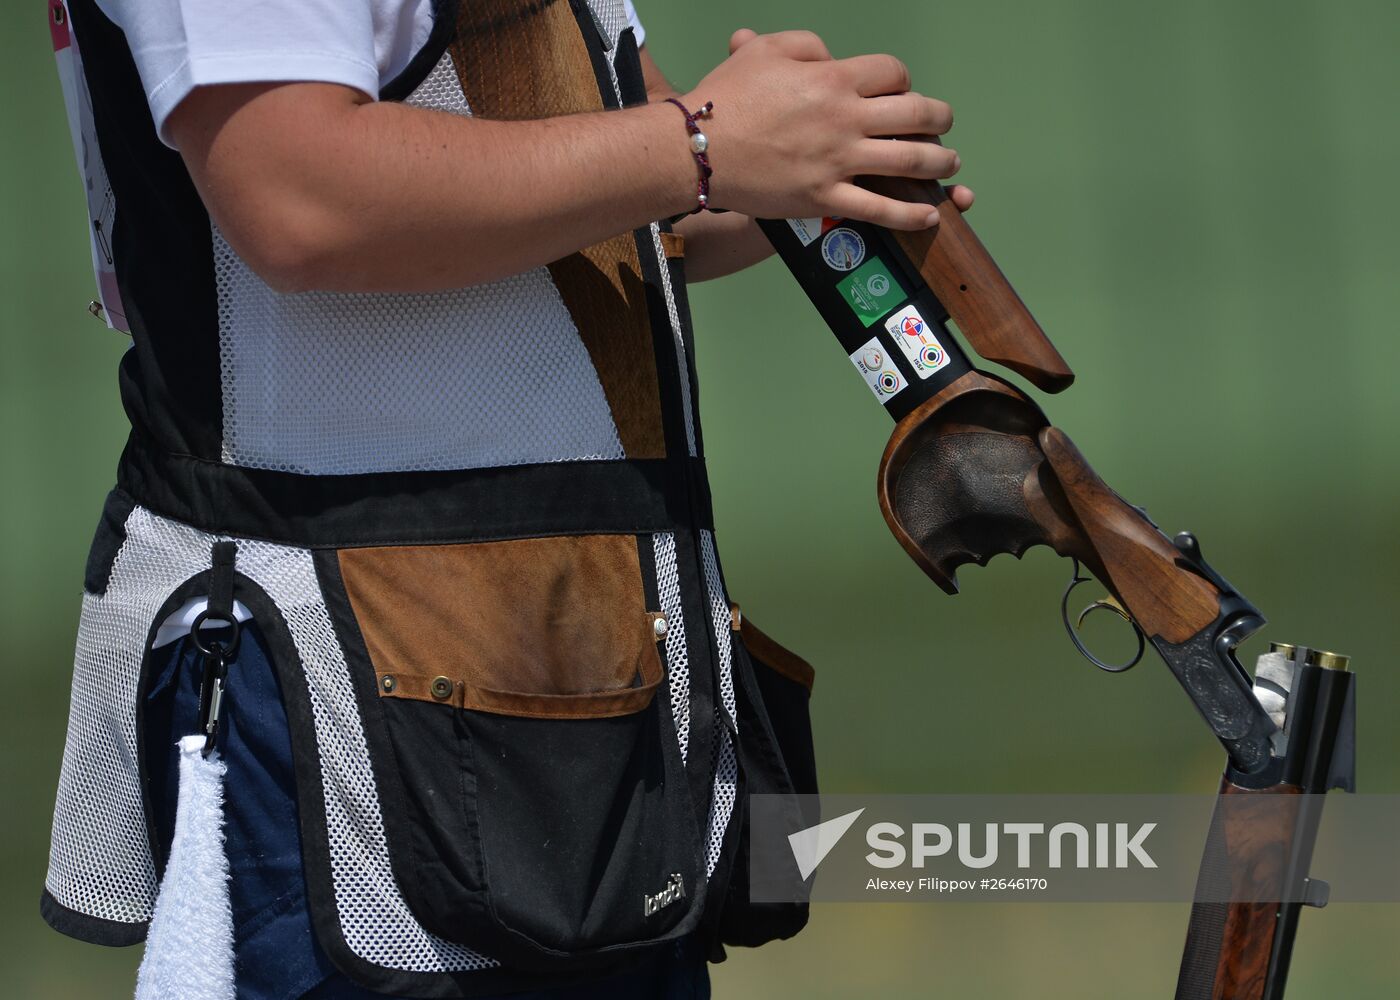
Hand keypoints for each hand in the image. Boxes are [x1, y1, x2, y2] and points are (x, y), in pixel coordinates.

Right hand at [683, 29, 970, 229]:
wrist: (696, 149)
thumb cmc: (726, 98)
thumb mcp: (765, 50)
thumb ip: (806, 46)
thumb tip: (831, 58)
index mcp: (833, 79)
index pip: (892, 74)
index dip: (902, 81)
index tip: (897, 91)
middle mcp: (844, 120)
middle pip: (916, 115)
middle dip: (938, 118)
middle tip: (943, 124)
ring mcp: (838, 163)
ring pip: (908, 162)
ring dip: (938, 163)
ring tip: (948, 164)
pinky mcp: (824, 199)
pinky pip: (878, 209)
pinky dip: (910, 213)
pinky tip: (929, 213)